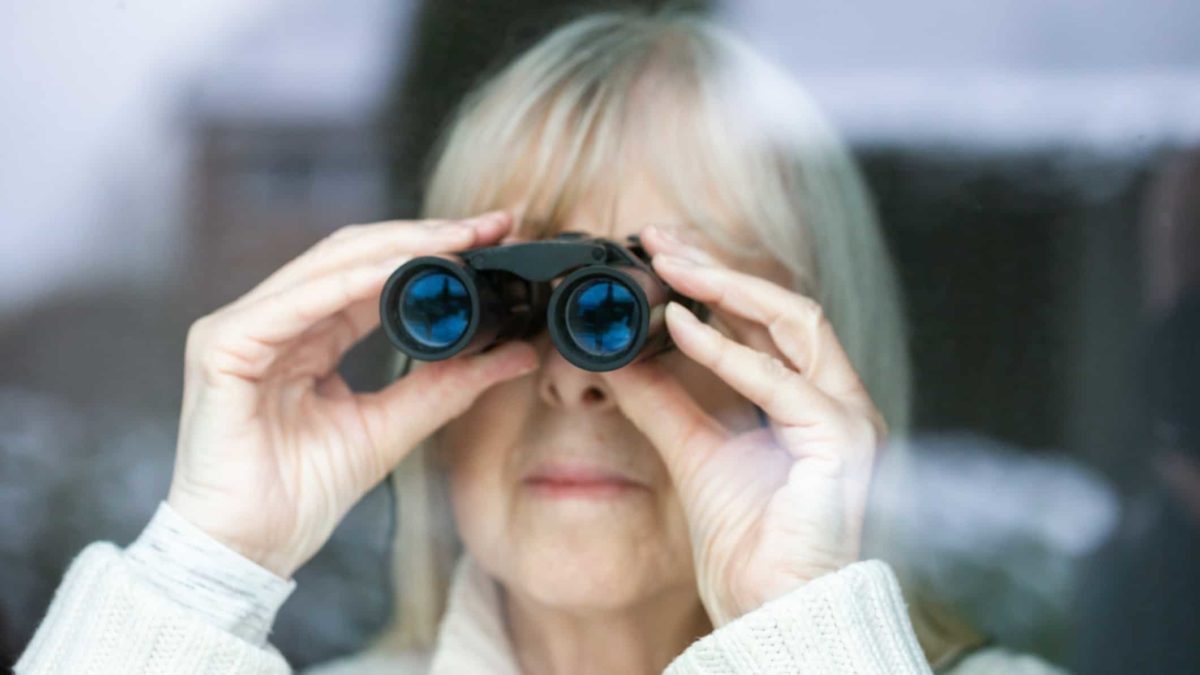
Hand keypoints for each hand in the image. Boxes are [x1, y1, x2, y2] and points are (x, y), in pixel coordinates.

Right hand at [167, 212, 537, 577]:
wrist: (249, 551)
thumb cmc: (301, 495)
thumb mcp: (391, 429)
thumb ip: (445, 387)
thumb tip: (514, 355)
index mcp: (306, 335)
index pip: (371, 272)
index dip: (431, 250)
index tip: (493, 239)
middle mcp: (273, 321)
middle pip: (352, 253)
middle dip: (425, 235)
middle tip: (488, 226)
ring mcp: (241, 328)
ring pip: (327, 265)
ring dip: (397, 248)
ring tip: (457, 241)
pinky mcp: (223, 348)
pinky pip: (294, 303)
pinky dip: (349, 284)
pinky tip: (397, 272)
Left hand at [601, 225, 887, 625]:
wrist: (771, 609)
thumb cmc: (748, 543)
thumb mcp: (692, 451)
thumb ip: (664, 402)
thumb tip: (618, 358)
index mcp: (810, 400)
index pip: (767, 320)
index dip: (716, 279)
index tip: (662, 252)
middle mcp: (838, 400)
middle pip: (784, 307)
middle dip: (721, 265)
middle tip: (661, 238)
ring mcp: (848, 418)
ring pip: (795, 323)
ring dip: (729, 287)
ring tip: (670, 264)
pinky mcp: (842, 443)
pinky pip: (781, 382)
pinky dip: (727, 350)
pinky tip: (680, 325)